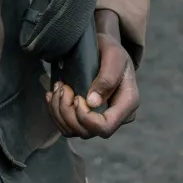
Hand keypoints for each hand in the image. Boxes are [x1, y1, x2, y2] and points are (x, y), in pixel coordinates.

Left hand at [49, 11, 138, 138]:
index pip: (106, 127)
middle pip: (86, 132)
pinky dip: (55, 111)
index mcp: (127, 104)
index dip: (86, 117)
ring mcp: (100, 120)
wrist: (102, 51)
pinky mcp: (86, 119)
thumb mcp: (113, 55)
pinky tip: (54, 94)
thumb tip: (93, 103)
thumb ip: (107, 77)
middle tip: (63, 87)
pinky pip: (65, 126)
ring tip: (58, 87)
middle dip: (67, 111)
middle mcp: (116, 117)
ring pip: (73, 131)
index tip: (77, 96)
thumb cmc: (110, 51)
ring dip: (59, 110)